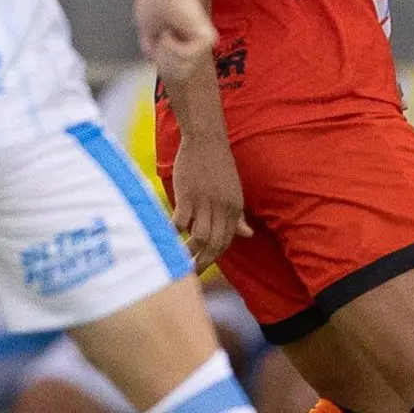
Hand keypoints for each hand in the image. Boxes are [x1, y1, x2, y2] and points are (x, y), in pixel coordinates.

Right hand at [133, 0, 213, 86]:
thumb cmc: (154, 1)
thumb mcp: (147, 32)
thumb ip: (151, 48)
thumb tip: (154, 61)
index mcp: (185, 44)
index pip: (175, 72)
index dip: (159, 66)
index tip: (154, 49)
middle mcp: (197, 46)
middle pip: (178, 74)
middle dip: (163, 62)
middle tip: (159, 42)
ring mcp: (203, 43)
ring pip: (182, 68)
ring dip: (166, 53)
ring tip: (164, 34)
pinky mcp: (206, 39)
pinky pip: (186, 57)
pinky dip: (172, 47)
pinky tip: (168, 34)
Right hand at [168, 127, 250, 270]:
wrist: (206, 139)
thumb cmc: (217, 164)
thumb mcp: (233, 191)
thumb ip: (237, 216)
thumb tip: (248, 234)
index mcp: (234, 208)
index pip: (226, 241)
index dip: (214, 256)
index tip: (202, 265)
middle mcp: (222, 208)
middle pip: (215, 245)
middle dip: (203, 262)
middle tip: (190, 273)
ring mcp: (205, 202)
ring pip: (200, 238)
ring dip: (188, 252)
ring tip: (177, 260)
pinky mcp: (188, 195)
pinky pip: (180, 222)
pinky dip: (173, 233)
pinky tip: (165, 237)